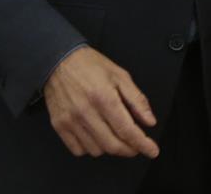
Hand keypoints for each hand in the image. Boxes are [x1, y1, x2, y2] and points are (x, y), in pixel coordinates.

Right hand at [43, 46, 159, 158]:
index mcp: (104, 97)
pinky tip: (96, 136)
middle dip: (129, 150)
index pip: (127, 130)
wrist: (59, 60)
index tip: (152, 150)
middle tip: (136, 146)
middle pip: (113, 145)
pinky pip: (78, 150)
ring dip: (110, 148)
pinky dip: (91, 148)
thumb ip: (137, 100)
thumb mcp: (120, 76)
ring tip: (114, 135)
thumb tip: (149, 121)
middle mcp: (86, 112)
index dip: (142, 144)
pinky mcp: (59, 125)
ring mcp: (71, 121)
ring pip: (96, 150)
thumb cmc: (90, 66)